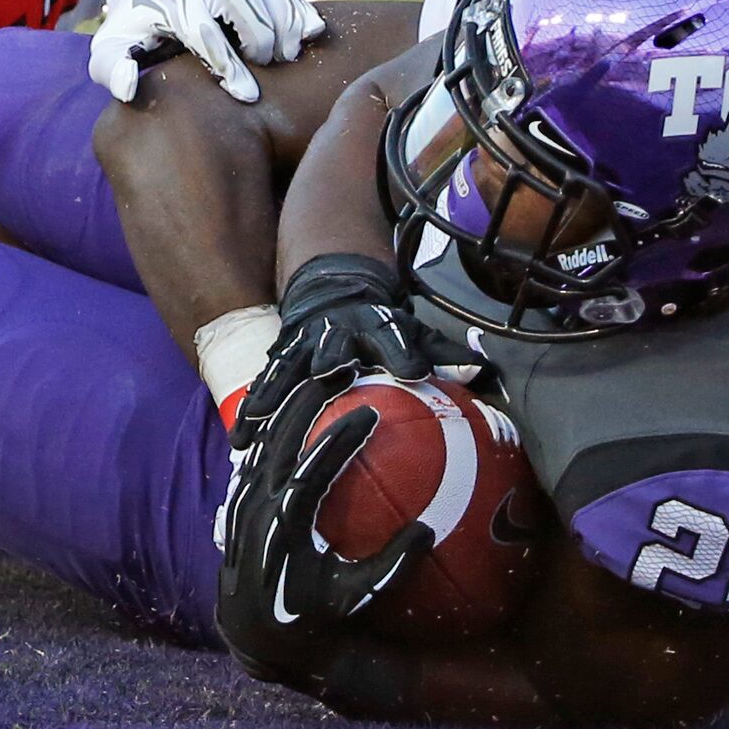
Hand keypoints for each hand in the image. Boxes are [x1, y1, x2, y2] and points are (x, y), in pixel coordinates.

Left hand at [88, 0, 325, 104]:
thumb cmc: (134, 33)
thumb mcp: (110, 51)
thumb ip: (114, 70)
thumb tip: (127, 88)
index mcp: (173, 6)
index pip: (204, 34)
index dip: (228, 66)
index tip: (246, 96)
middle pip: (241, 7)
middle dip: (259, 42)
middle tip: (266, 69)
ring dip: (285, 24)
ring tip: (290, 56)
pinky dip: (301, 6)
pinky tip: (312, 33)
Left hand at [215, 374, 431, 686]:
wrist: (255, 637)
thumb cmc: (313, 617)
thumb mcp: (356, 597)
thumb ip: (393, 566)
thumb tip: (428, 530)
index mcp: (285, 528)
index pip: (312, 470)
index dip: (340, 438)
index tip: (369, 412)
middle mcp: (256, 510)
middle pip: (280, 441)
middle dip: (308, 403)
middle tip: (338, 374)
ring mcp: (240, 504)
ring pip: (261, 443)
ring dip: (287, 410)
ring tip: (314, 381)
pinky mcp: (233, 505)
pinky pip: (252, 458)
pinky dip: (271, 431)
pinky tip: (290, 412)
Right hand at [232, 253, 439, 452]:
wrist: (333, 291)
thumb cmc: (382, 325)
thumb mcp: (414, 331)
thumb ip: (445, 353)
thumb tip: (486, 372)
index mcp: (374, 324)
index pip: (392, 334)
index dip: (402, 350)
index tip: (413, 371)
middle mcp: (335, 331)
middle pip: (332, 344)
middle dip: (330, 357)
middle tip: (326, 375)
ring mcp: (303, 343)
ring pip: (289, 368)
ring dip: (276, 392)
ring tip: (263, 421)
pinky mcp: (281, 356)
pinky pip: (266, 383)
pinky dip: (254, 408)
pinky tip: (243, 438)